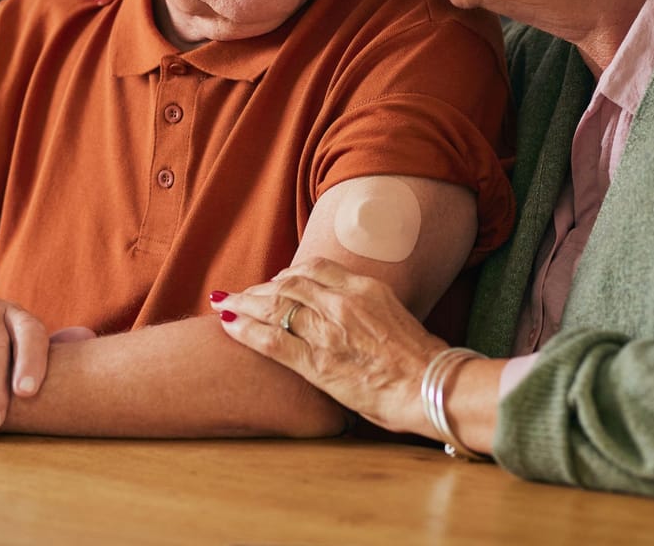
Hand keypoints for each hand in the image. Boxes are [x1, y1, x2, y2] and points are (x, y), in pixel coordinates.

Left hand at [216, 257, 444, 436]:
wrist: (428, 385)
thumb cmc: (419, 359)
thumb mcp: (395, 315)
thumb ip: (366, 307)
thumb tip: (352, 314)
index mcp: (363, 288)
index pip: (314, 268)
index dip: (288, 273)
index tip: (276, 281)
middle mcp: (341, 302)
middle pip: (287, 284)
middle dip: (259, 288)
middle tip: (241, 293)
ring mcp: (326, 330)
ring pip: (273, 306)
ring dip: (244, 304)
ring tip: (225, 303)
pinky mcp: (315, 361)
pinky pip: (270, 339)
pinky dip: (244, 329)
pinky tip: (227, 324)